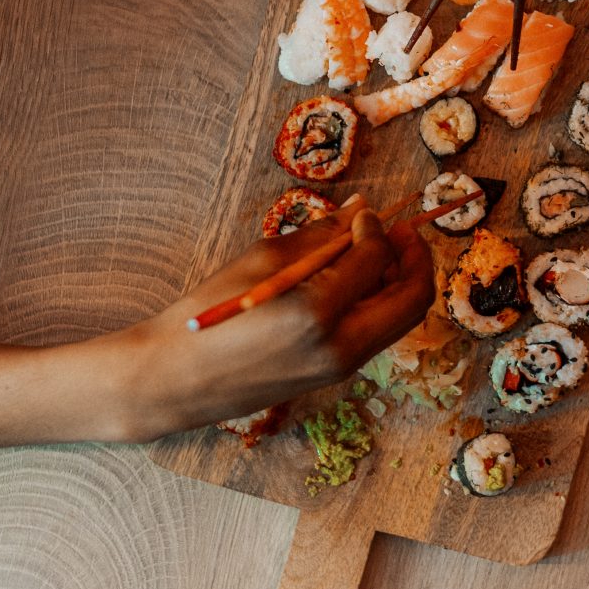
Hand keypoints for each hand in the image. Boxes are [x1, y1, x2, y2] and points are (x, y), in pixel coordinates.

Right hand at [116, 199, 433, 437]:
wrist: (174, 380)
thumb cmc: (207, 313)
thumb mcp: (261, 260)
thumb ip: (318, 236)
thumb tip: (360, 209)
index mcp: (317, 312)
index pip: (377, 259)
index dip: (377, 228)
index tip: (363, 213)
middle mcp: (340, 346)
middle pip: (412, 300)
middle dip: (415, 259)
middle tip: (399, 231)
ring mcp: (340, 368)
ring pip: (398, 320)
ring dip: (399, 282)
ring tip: (372, 253)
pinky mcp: (333, 378)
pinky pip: (374, 335)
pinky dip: (377, 304)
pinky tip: (351, 282)